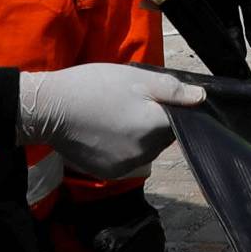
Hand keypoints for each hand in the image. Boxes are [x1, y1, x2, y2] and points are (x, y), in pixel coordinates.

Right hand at [17, 64, 203, 179]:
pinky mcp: (107, 173)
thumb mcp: (137, 78)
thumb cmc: (95, 86)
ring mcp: (124, 167)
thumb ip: (173, 90)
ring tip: (118, 115)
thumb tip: (201, 98)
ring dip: (140, 136)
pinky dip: (123, 148)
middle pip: (163, 138)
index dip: (173, 109)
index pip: (181, 123)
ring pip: (146, 150)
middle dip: (155, 122)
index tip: (159, 98)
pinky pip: (127, 160)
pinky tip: (106, 131)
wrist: (49, 109)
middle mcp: (144, 154)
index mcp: (154, 128)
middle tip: (134, 101)